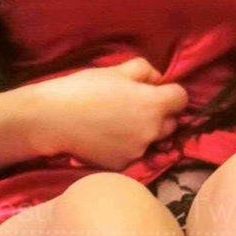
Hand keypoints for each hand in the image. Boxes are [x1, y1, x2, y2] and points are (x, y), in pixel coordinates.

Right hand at [30, 57, 188, 170]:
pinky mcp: (122, 165)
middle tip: (136, 107)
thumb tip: (157, 80)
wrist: (54, 120)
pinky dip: (126, 146)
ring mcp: (138, 151)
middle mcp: (151, 131)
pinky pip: (133, 154)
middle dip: (160, 115)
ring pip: (151, 140)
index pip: (181, 98)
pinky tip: (107, 137)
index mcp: (153, 105)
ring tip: (118, 123)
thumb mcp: (117, 69)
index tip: (156, 90)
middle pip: (171, 124)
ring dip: (143, 132)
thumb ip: (145, 71)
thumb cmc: (85, 88)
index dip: (170, 92)